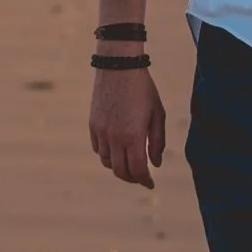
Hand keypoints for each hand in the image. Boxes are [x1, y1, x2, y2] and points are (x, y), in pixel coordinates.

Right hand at [88, 66, 166, 187]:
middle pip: (120, 171)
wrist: (118, 67)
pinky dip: (108, 155)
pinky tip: (117, 151)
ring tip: (130, 164)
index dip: (145, 180)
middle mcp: (114, 137)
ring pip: (107, 162)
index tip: (151, 184)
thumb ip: (157, 141)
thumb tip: (155, 163)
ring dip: (119, 167)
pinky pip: (98, 149)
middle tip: (141, 178)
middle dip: (132, 178)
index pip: (137, 169)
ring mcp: (101, 132)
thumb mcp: (158, 114)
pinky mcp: (93, 125)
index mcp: (133, 136)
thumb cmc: (143, 89)